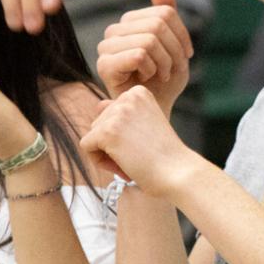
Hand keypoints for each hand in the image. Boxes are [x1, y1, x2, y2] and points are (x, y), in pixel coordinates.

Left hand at [80, 85, 195, 191]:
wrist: (177, 171)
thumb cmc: (164, 153)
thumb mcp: (145, 123)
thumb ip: (123, 112)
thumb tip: (99, 104)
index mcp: (139, 92)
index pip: (110, 112)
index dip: (122, 133)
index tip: (143, 142)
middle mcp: (128, 97)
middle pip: (99, 123)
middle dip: (112, 144)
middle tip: (138, 154)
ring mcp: (117, 113)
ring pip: (92, 136)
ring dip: (107, 153)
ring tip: (132, 159)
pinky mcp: (106, 131)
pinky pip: (87, 148)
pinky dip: (100, 161)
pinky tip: (123, 164)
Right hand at [96, 0, 191, 112]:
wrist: (156, 110)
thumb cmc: (164, 80)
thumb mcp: (173, 40)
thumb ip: (165, 6)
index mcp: (129, 22)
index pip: (165, 12)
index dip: (182, 36)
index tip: (184, 56)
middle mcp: (113, 31)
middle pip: (158, 24)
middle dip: (175, 50)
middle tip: (173, 68)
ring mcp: (105, 48)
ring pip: (150, 38)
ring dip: (166, 61)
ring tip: (162, 74)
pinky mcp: (104, 65)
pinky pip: (140, 53)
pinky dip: (155, 68)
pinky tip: (151, 79)